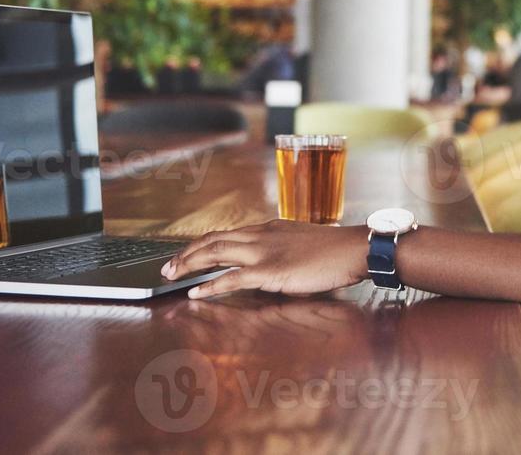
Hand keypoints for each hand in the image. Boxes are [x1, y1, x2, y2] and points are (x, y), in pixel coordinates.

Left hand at [161, 219, 370, 298]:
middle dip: (186, 253)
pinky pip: (232, 278)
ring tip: (171, 274)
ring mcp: (264, 252)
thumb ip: (283, 248)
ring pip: (215, 252)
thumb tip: (274, 259)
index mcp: (269, 228)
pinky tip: (196, 292)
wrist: (353, 249)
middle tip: (167, 266)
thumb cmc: (335, 250)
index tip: (188, 254)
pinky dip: (210, 285)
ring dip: (189, 263)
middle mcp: (261, 235)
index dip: (202, 244)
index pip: (226, 233)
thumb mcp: (302, 242)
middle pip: (212, 239)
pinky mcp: (270, 271)